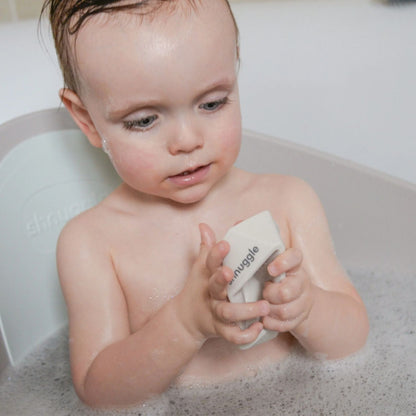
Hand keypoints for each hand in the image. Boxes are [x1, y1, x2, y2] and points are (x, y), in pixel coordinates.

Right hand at [178, 224, 269, 345]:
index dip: (216, 253)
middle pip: (215, 287)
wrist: (187, 319)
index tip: (226, 243)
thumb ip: (207, 247)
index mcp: (207, 277)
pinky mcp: (220, 330)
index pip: (209, 263)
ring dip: (245, 310)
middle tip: (233, 272)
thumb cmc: (200, 288)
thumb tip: (204, 225)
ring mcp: (215, 313)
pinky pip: (233, 336)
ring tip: (264, 305)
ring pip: (227, 313)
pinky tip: (259, 327)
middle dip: (222, 280)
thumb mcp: (201, 268)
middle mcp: (211, 295)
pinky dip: (245, 334)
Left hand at [262, 248, 314, 333]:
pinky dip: (272, 323)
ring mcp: (302, 301)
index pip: (295, 257)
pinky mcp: (299, 318)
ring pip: (285, 311)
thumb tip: (236, 228)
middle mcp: (301, 282)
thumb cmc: (276, 276)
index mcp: (294, 265)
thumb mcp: (271, 260)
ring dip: (269, 310)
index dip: (283, 263)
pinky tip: (264, 318)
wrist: (298, 299)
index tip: (270, 269)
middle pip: (287, 291)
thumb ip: (257, 248)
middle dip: (270, 294)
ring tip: (262, 306)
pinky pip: (285, 325)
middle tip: (263, 291)